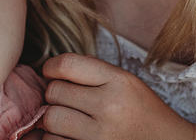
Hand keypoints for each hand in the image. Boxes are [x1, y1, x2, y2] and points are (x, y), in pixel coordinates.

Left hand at [38, 53, 192, 139]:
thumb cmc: (145, 113)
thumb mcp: (127, 83)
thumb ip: (93, 73)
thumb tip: (52, 71)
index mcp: (119, 81)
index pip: (67, 65)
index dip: (51, 68)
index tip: (50, 73)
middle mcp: (110, 107)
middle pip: (55, 93)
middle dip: (53, 96)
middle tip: (63, 102)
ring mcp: (101, 136)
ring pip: (51, 122)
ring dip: (52, 122)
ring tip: (67, 123)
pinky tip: (70, 137)